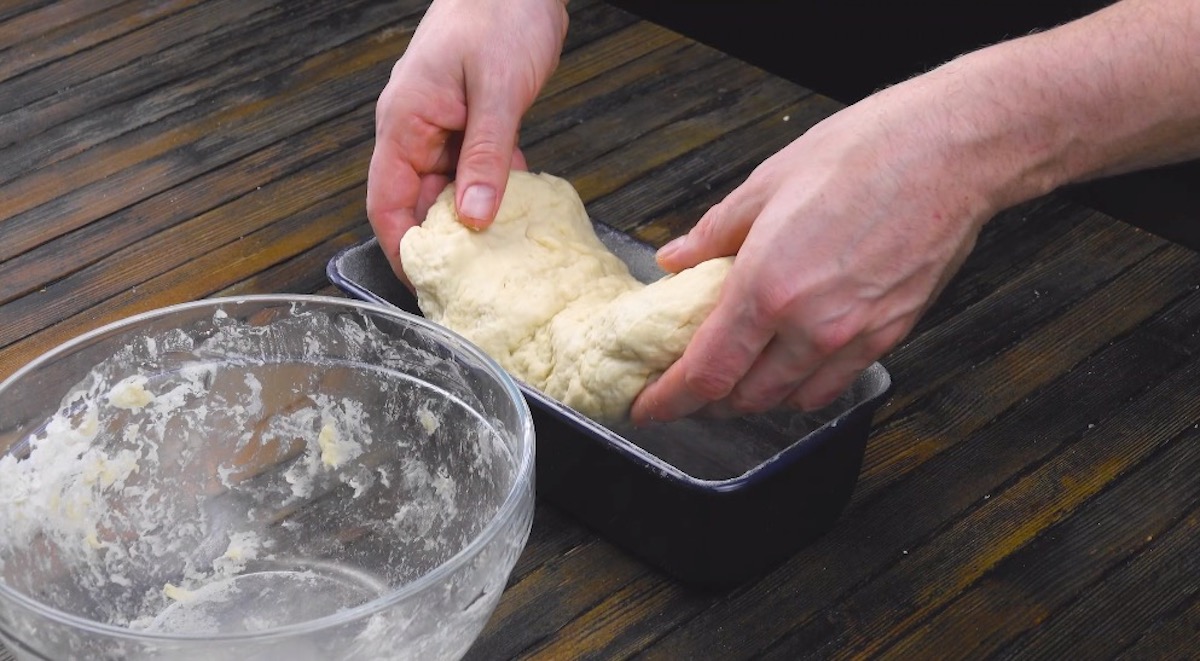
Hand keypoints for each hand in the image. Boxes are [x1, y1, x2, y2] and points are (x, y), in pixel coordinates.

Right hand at [366, 0, 568, 279]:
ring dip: (471, 221)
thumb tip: (473, 218)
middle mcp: (417, 130)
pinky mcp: (471, 123)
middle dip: (440, 245)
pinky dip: (493, 193)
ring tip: (495, 260)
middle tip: (470, 283)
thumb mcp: (496, 91)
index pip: (386, 202)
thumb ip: (485, 157)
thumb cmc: (499, 15)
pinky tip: (516, 215)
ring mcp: (444, 127)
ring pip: (449, 191)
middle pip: (417, 203)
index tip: (425, 285)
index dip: (401, 248)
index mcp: (405, 123)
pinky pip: (475, 171)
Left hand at [629, 75, 1004, 423]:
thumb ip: (713, 234)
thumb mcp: (766, 184)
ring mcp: (853, 337)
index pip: (705, 373)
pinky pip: (833, 385)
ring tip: (737, 371)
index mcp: (766, 287)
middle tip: (687, 381)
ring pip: (787, 400)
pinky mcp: (890, 336)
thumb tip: (675, 260)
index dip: (669, 400)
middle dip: (706, 399)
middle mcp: (808, 325)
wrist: (952, 151)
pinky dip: (801, 388)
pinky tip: (790, 363)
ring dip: (753, 396)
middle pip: (742, 397)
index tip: (648, 407)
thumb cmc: (865, 153)